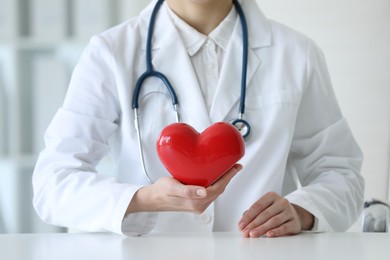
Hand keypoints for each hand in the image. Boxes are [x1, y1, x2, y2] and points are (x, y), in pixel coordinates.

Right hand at [127, 164, 242, 213]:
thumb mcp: (172, 188)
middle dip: (228, 177)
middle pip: (219, 189)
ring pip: (215, 191)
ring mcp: (198, 204)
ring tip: (228, 169)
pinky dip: (215, 182)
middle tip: (235, 166)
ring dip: (223, 180)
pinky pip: (209, 191)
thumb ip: (187, 191)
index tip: (235, 167)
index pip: (218, 188)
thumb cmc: (161, 192)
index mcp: (196, 202)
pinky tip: (215, 175)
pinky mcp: (195, 201)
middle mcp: (199, 205)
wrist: (152, 198)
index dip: (228, 177)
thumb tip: (203, 193)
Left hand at [238, 192, 313, 237]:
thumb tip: (243, 221)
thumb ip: (253, 213)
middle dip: (253, 224)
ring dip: (262, 229)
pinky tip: (268, 234)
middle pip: (265, 214)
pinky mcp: (295, 222)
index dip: (248, 216)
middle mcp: (281, 202)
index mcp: (271, 196)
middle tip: (245, 232)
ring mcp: (289, 212)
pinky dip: (276, 231)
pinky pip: (284, 227)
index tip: (241, 225)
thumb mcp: (265, 208)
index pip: (257, 206)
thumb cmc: (275, 212)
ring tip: (253, 234)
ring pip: (274, 221)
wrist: (294, 215)